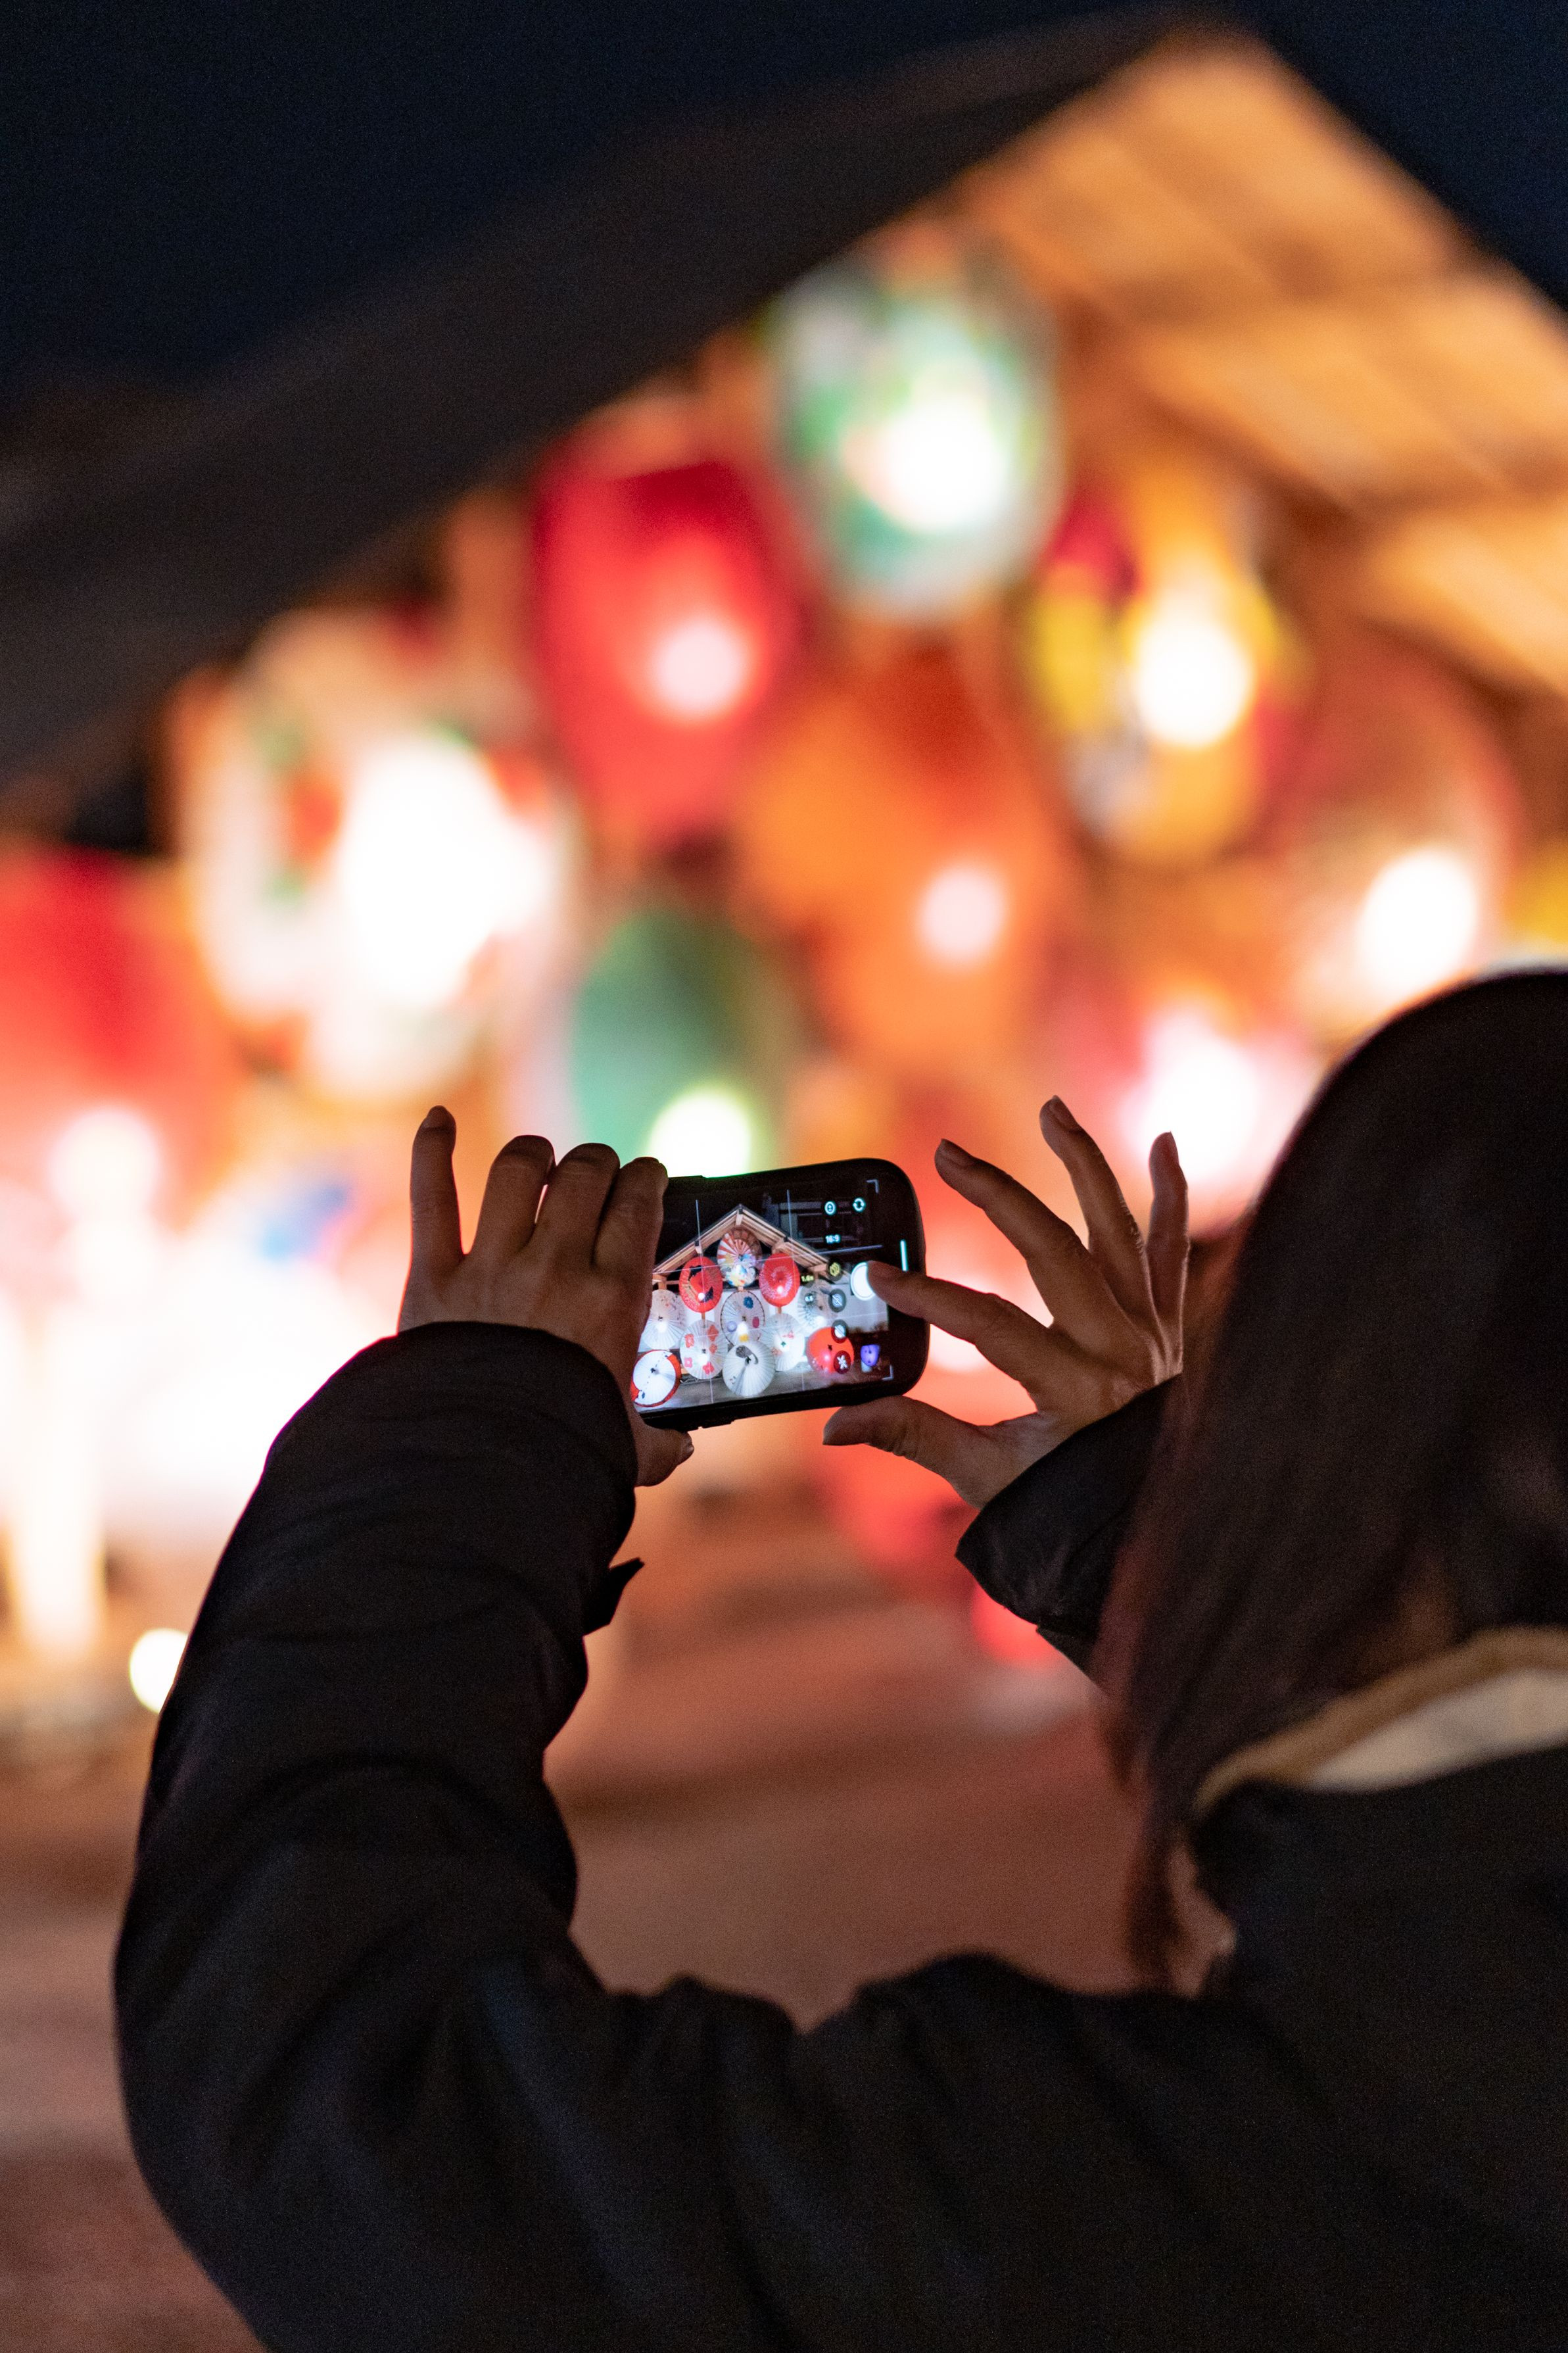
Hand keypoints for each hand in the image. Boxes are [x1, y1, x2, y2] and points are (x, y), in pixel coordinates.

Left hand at [398, 1109, 690, 1487]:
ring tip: (539, 1163)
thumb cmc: (559, 1456)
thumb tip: (678, 1447)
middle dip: (596, 1163)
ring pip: (516, 1169)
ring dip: (533, 1155)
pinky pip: (431, 1197)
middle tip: (596, 1176)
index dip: (645, 1177)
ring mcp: (491, 1267)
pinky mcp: (433, 1277)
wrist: (474, 1471)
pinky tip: (436, 1120)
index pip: (638, 1203)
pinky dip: (430, 1150)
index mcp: (612, 1300)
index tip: (645, 1178)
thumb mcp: (624, 1449)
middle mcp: (555, 1269)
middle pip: (584, 1174)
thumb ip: (656, 1442)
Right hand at [823, 1098, 1185, 1509]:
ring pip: (1119, 1230)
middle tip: (949, 1155)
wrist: (1151, 1523)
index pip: (991, 1325)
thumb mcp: (988, 1480)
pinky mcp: (1170, 1324)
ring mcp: (1153, 1332)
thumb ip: (915, 1438)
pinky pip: (1173, 1250)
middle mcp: (1122, 1351)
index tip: (880, 1278)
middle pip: (1057, 1253)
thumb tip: (835, 1427)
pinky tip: (1166, 1142)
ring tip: (1052, 1109)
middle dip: (999, 1198)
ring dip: (1085, 1165)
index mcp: (1075, 1391)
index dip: (931, 1297)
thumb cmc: (1067, 1507)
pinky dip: (1172, 1196)